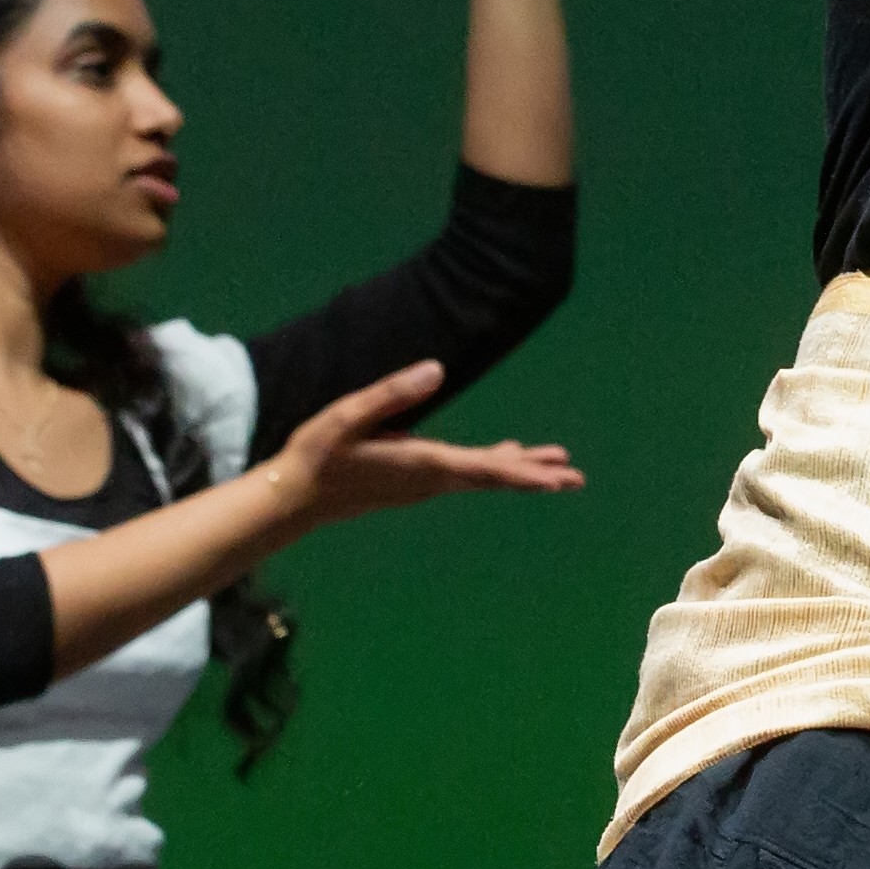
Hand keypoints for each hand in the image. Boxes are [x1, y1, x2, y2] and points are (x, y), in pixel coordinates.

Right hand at [261, 361, 584, 533]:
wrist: (293, 499)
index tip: (556, 480)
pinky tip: (507, 458)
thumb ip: (393, 393)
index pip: (482, 470)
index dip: (522, 472)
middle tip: (576, 478)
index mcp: (422, 464)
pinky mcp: (415, 482)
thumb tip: (437, 369)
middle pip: (492, 477)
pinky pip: (465, 474)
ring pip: (481, 476)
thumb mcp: (349, 414)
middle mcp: (430, 479)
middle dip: (535, 475)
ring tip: (557, 467)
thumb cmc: (318, 453)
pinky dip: (493, 467)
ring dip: (519, 470)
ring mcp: (424, 484)